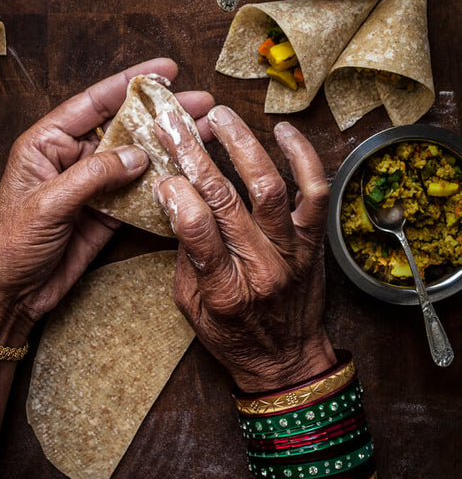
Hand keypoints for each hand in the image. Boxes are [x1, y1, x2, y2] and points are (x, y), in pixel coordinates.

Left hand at [0, 59, 213, 341]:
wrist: (11, 295)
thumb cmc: (11, 245)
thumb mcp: (48, 204)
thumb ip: (93, 175)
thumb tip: (138, 155)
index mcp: (48, 142)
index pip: (94, 103)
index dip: (130, 83)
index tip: (165, 70)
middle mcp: (73, 157)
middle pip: (124, 127)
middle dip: (162, 114)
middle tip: (200, 102)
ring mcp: (93, 185)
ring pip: (137, 158)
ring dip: (170, 148)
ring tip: (204, 132)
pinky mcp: (107, 212)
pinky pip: (140, 191)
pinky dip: (164, 184)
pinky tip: (189, 173)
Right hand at [154, 105, 335, 393]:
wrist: (289, 361)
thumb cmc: (234, 336)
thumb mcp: (190, 306)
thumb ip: (185, 253)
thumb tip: (176, 199)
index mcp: (224, 290)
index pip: (197, 230)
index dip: (177, 195)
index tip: (162, 174)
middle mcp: (262, 267)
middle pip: (226, 200)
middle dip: (194, 155)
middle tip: (173, 124)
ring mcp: (292, 251)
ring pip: (269, 186)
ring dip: (242, 145)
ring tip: (220, 116)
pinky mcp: (314, 241)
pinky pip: (316, 192)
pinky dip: (303, 157)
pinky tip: (283, 131)